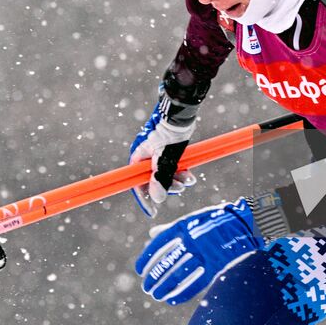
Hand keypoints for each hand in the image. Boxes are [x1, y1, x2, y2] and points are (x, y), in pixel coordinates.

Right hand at [128, 90, 198, 216]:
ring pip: (165, 175)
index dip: (144, 198)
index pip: (136, 183)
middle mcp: (146, 157)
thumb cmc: (170, 131)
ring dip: (177, 180)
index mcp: (138, 156)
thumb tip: (157, 198)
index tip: (153, 211)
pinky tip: (189, 174)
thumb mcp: (165, 156)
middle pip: (153, 180)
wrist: (182, 113)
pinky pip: (172, 168)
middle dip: (168, 186)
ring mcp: (157, 154)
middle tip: (180, 188)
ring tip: (188, 179)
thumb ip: (161, 177)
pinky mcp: (168, 151)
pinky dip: (181, 172)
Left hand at [135, 198, 261, 304]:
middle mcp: (193, 239)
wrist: (244, 223)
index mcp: (185, 226)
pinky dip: (183, 293)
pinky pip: (196, 283)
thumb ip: (170, 228)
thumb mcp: (191, 219)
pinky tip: (172, 299)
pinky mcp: (216, 265)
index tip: (139, 269)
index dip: (147, 258)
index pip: (160, 244)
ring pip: (180, 274)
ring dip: (166, 287)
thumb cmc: (214, 220)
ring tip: (156, 295)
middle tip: (147, 287)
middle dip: (155, 277)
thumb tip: (152, 235)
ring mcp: (205, 253)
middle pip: (168, 262)